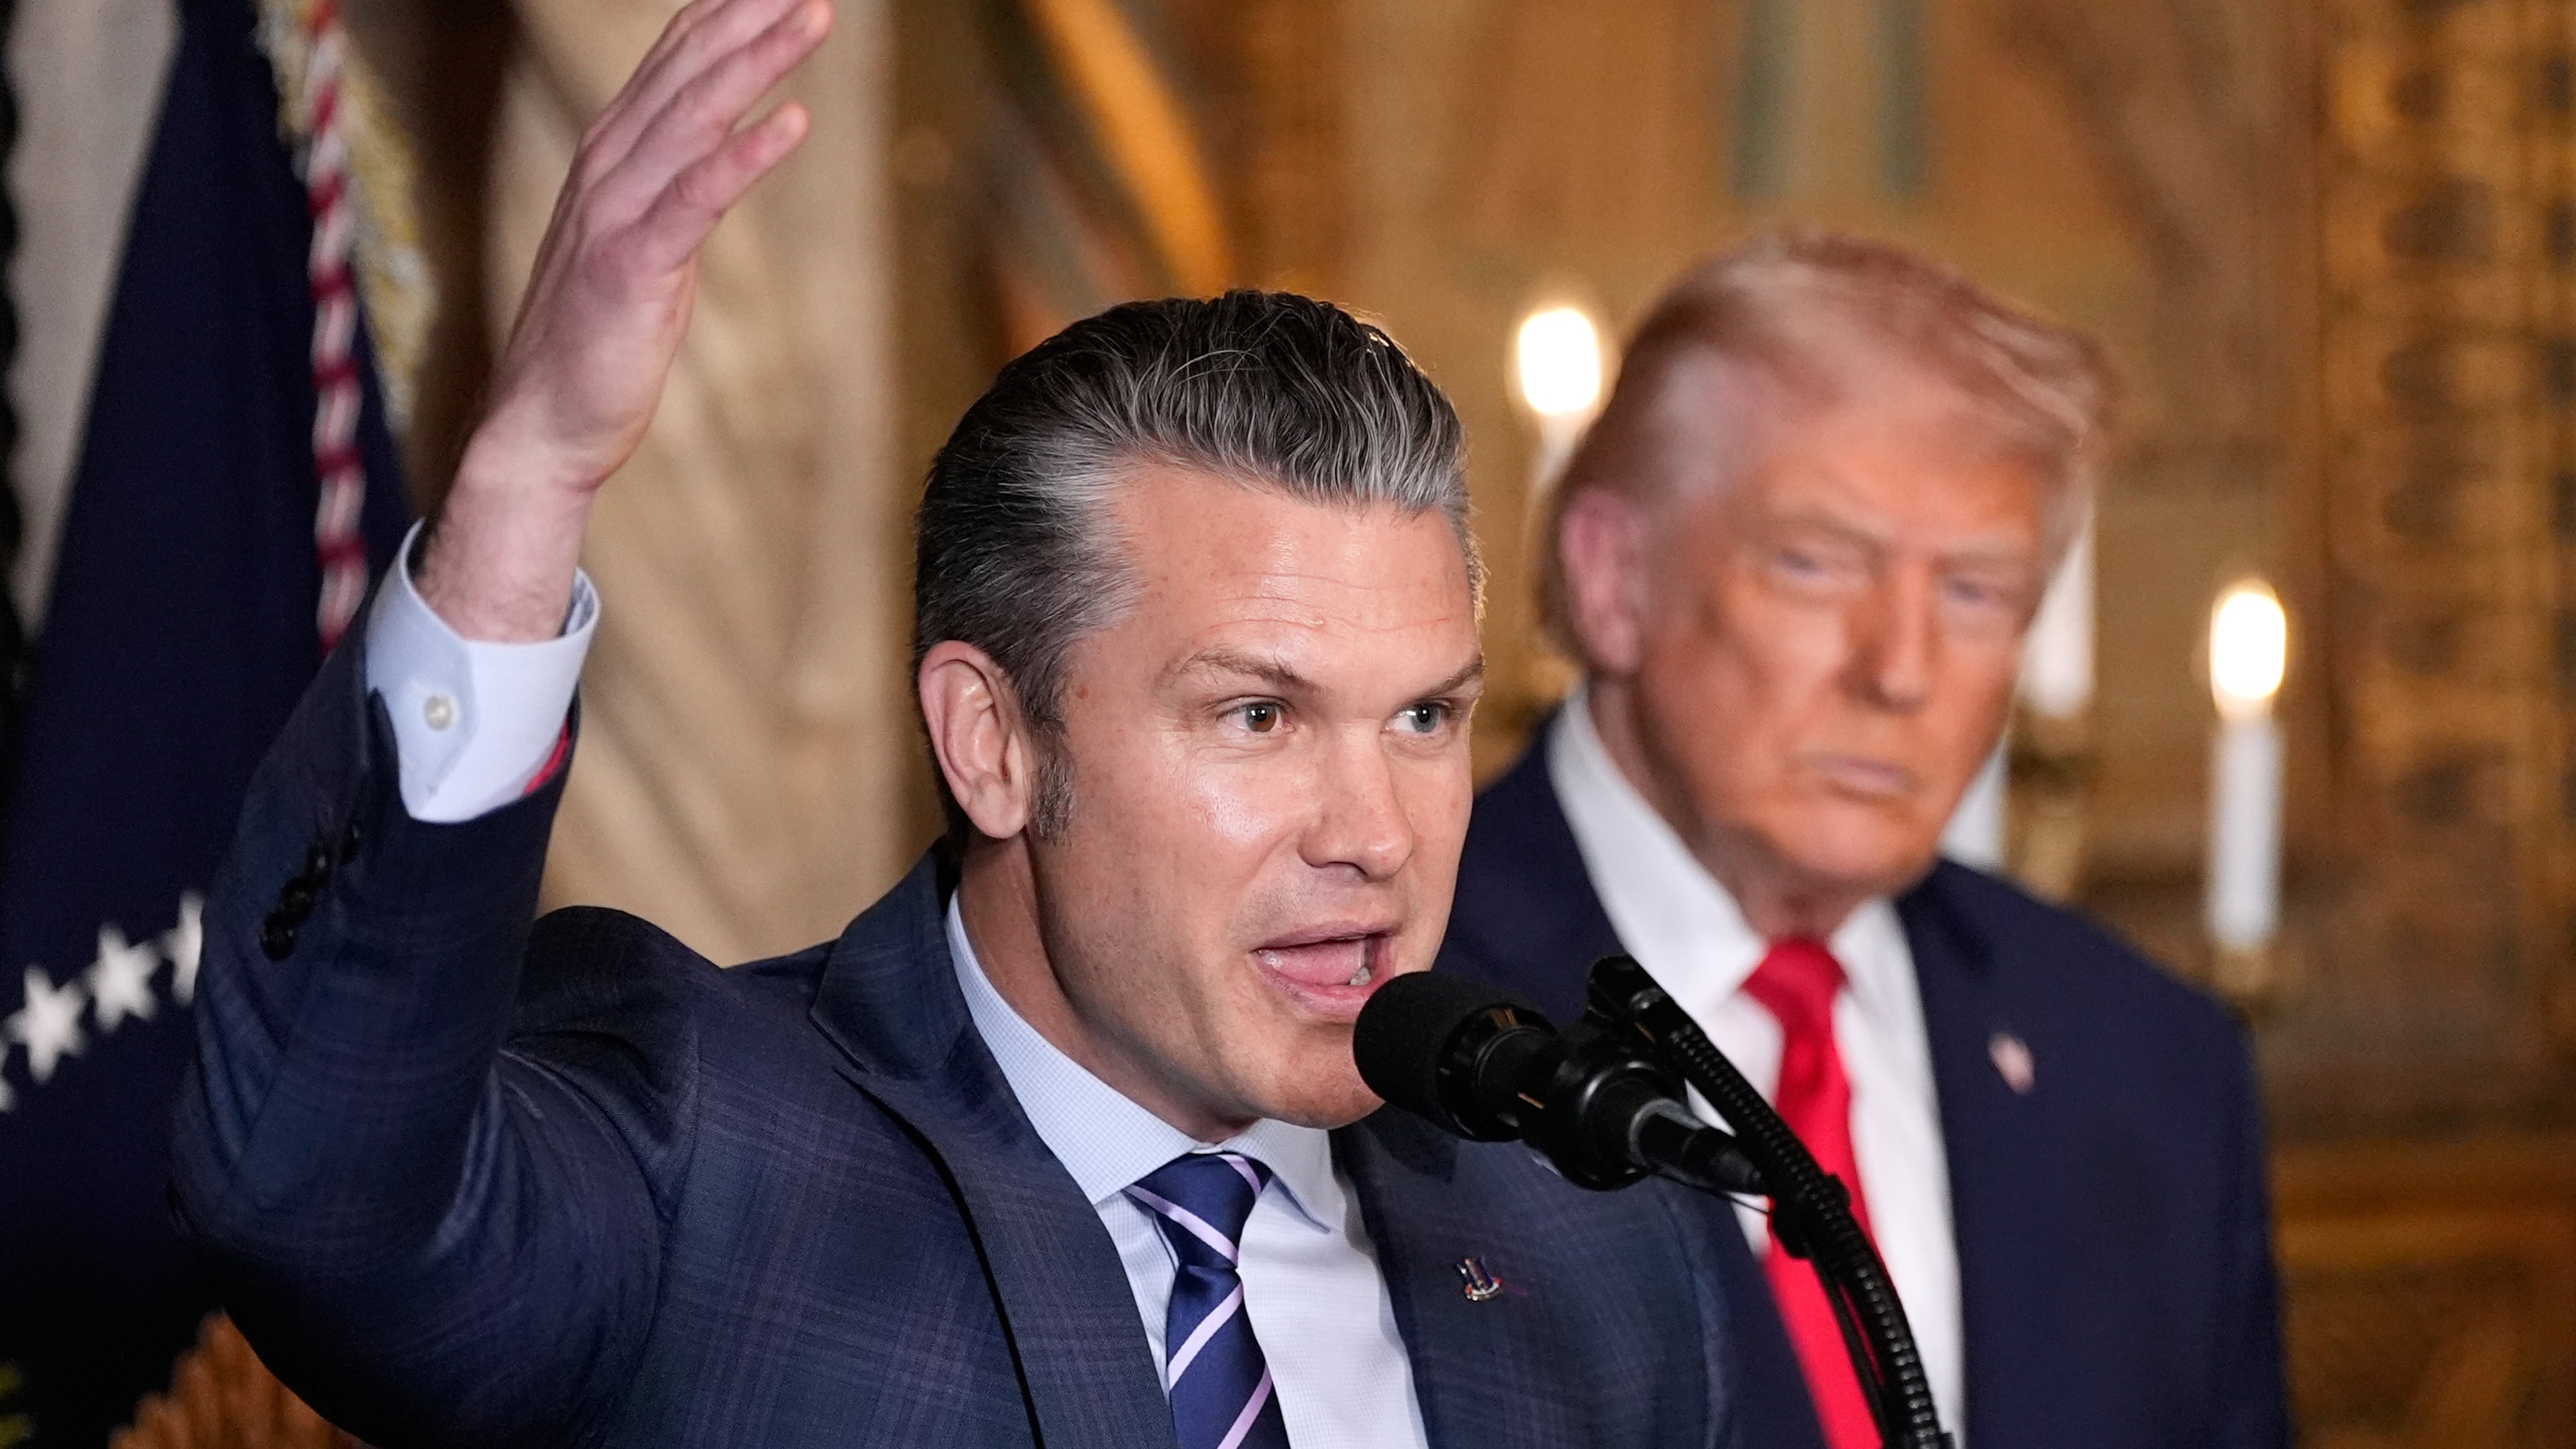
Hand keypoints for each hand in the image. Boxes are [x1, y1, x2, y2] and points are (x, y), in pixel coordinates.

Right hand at [422, 0, 831, 640]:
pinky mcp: (634, 266)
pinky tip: (794, 122)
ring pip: (694, 117)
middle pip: (686, 72)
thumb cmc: (595, 340)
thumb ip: (667, 192)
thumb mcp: (635, 246)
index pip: (670, 65)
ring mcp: (615, 214)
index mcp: (609, 161)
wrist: (540, 424)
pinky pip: (697, 198)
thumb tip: (710, 155)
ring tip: (815, 16)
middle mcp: (607, 170)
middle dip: (749, 16)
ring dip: (757, 62)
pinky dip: (746, 156)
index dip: (722, 15)